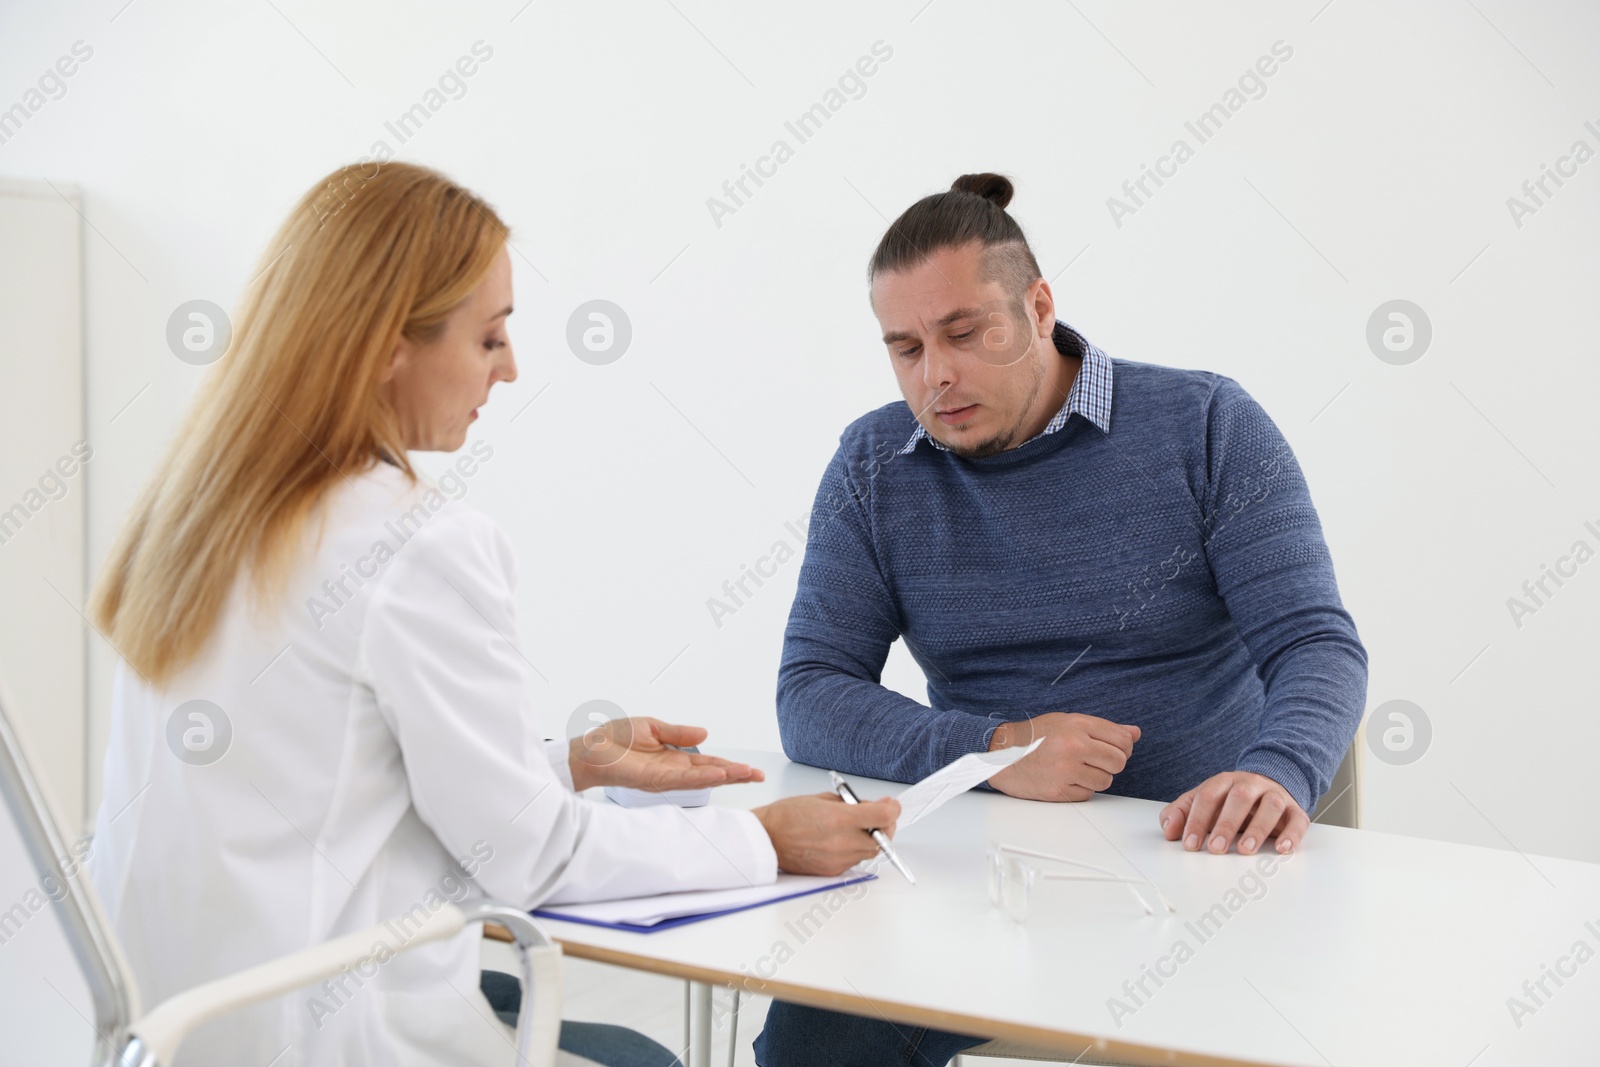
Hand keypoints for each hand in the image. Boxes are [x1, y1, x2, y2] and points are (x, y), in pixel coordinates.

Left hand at [567, 718, 763, 793]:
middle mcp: (673, 770)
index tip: (750, 768)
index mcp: (674, 757)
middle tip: (758, 775)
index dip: (728, 766)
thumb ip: (680, 733)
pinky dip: (702, 778)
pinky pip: (682, 779)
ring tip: (746, 774)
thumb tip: (705, 733)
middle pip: (710, 774)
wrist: (591, 748)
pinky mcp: (654, 780)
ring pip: (701, 779)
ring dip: (724, 777)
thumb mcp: (654, 728)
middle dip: (734, 775)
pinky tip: (717, 776)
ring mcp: (665, 777)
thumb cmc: (616, 739)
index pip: (707, 763)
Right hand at [751, 792, 900, 875]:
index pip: (884, 817)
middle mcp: (842, 842)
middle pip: (884, 838)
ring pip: (871, 851)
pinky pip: (855, 860)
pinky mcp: (833, 871)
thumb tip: (874, 806)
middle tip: (878, 816)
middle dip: (885, 826)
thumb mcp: (822, 798)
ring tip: (856, 828)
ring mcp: (838, 860)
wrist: (766, 839)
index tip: (891, 805)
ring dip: (871, 838)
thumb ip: (852, 803)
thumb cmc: (786, 816)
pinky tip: (842, 840)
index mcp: (839, 819)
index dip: (892, 809)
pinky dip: (855, 849)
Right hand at [986, 713, 1140, 801]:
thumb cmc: (1035, 737)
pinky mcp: (1059, 790)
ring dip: (1095, 778)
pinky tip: (1065, 779)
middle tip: (1093, 761)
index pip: (1122, 740)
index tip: (1111, 750)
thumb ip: (1103, 728)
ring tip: (1076, 769)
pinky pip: (1087, 794)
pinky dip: (1080, 789)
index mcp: (1077, 724)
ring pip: (1105, 781)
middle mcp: (1073, 745)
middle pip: (1118, 762)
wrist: (1000, 754)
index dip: (1122, 748)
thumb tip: (1134, 733)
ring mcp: (1066, 769)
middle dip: (1110, 764)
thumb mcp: (1067, 722)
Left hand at [1159, 771, 1306, 855]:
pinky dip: (1292, 835)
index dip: (1197, 820)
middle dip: (1226, 824)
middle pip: (1240, 798)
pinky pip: (1298, 820)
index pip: (1208, 796)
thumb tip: (1168, 830)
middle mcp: (1251, 784)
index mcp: (1224, 781)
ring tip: (1246, 850)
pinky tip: (1282, 849)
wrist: (1268, 786)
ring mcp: (1275, 795)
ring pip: (1270, 805)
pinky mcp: (1296, 811)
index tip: (1190, 844)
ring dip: (1258, 828)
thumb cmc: (1229, 801)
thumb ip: (1181, 813)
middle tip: (1215, 849)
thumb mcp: (1202, 803)